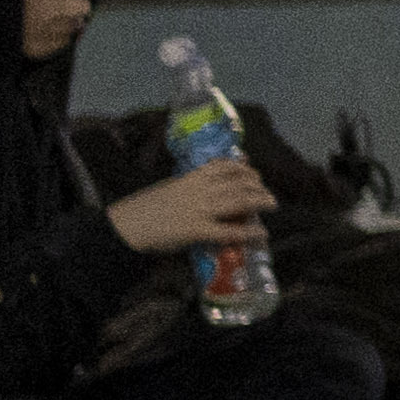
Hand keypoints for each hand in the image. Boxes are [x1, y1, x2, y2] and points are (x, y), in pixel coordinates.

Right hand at [108, 155, 270, 252]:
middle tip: (267, 192)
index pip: (223, 166)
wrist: (127, 225)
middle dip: (257, 185)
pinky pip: (228, 231)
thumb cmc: (146, 208)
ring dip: (260, 201)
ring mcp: (199, 209)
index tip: (252, 169)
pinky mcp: (196, 230)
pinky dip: (248, 232)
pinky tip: (262, 233)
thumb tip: (207, 185)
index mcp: (190, 177)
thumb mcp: (170, 188)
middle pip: (237, 182)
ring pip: (238, 201)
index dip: (242, 167)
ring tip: (272, 204)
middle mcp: (199, 190)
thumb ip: (190, 185)